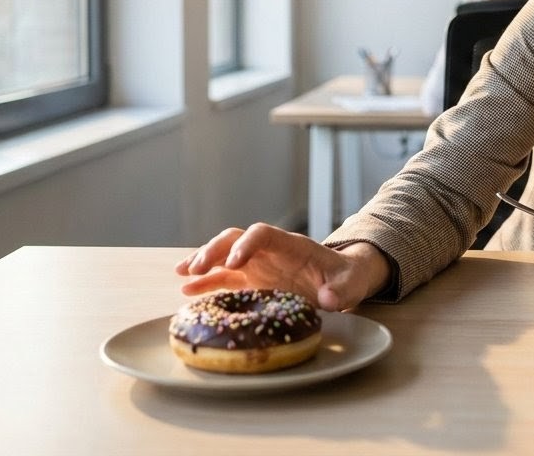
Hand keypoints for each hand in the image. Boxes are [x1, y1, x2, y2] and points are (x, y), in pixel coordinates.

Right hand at [174, 223, 390, 311]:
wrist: (342, 280)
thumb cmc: (346, 277)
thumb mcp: (351, 283)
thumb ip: (342, 290)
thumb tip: (329, 299)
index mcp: (291, 246)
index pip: (263, 234)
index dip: (246, 245)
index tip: (233, 264)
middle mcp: (269, 251)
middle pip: (235, 239)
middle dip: (214, 251)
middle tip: (196, 269)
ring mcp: (257, 264)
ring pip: (223, 255)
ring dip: (202, 262)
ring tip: (182, 275)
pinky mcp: (251, 280)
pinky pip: (223, 277)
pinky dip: (205, 282)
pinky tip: (186, 290)